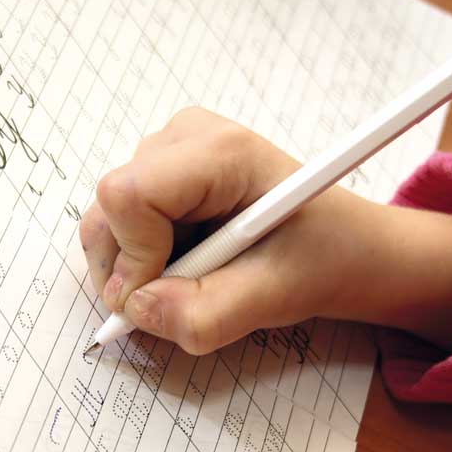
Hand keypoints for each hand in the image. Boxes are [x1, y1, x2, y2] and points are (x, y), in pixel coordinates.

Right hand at [81, 107, 451, 352]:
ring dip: (139, 267)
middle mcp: (185, 137)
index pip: (126, 194)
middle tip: (182, 295)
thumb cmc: (321, 258)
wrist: (344, 246)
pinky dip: (143, 260)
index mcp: (219, 152)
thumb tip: (135, 310)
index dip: (133, 256)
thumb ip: (204, 314)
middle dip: (130, 269)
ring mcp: (169, 151)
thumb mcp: (275, 298)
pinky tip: (191, 262)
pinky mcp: (161, 172)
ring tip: (199, 275)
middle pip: (107, 209)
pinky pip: (119, 226)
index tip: (166, 292)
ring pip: (108, 221)